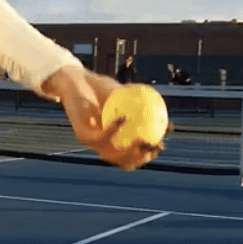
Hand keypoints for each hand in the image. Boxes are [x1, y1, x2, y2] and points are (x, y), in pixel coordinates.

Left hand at [41, 66, 162, 169]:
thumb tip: (166, 119)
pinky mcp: (82, 135)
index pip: (132, 155)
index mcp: (113, 139)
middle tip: (152, 148)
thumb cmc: (101, 88)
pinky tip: (123, 119)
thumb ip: (144, 107)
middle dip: (140, 160)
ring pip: (112, 155)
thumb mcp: (126, 96)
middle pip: (123, 162)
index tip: (160, 146)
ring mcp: (92, 142)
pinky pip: (101, 137)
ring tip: (141, 139)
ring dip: (128, 151)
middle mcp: (103, 144)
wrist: (76, 81)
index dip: (146, 156)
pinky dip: (113, 130)